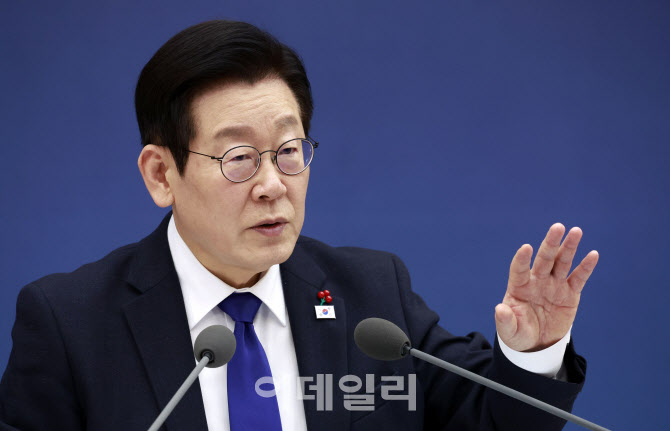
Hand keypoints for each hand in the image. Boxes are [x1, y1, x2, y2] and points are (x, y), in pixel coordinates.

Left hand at [495, 223, 598, 351]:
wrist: (537, 343)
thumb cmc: (519, 333)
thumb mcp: (509, 330)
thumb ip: (505, 320)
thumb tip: (500, 309)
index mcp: (519, 287)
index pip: (519, 269)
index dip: (522, 259)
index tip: (526, 248)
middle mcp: (537, 281)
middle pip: (544, 259)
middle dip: (551, 243)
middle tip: (558, 227)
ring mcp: (554, 285)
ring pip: (562, 262)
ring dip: (569, 247)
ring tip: (576, 231)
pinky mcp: (570, 294)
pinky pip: (578, 278)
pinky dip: (585, 267)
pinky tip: (592, 254)